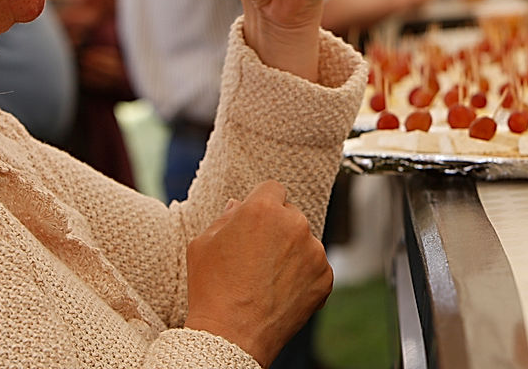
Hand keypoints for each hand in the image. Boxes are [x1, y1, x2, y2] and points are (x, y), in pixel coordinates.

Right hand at [184, 180, 332, 366]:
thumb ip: (225, 218)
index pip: (272, 189)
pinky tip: (280, 292)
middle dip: (277, 228)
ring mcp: (314, 251)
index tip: (255, 222)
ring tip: (266, 279)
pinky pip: (315, 267)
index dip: (261, 204)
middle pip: (290, 214)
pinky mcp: (325, 277)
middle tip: (256, 256)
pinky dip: (303, 276)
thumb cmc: (211, 289)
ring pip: (304, 241)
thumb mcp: (203, 244)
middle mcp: (295, 224)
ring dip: (291, 252)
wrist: (230, 337)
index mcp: (263, 209)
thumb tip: (238, 205)